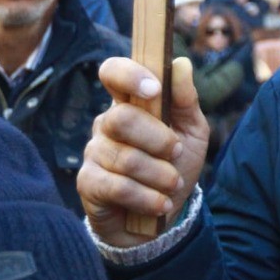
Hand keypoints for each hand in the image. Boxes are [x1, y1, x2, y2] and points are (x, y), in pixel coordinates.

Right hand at [79, 56, 210, 247]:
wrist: (164, 216)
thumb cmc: (175, 165)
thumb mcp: (192, 131)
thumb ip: (186, 99)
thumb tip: (181, 63)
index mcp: (129, 102)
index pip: (113, 72)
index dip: (129, 75)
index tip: (155, 90)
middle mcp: (106, 123)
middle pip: (122, 118)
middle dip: (158, 139)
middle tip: (176, 153)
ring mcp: (93, 152)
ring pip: (125, 158)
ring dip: (159, 175)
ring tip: (173, 184)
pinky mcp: (88, 184)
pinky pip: (116, 187)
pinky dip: (146, 197)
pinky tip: (161, 204)